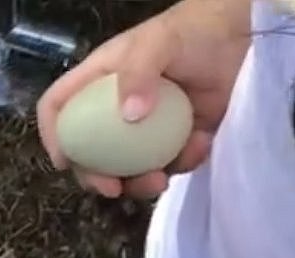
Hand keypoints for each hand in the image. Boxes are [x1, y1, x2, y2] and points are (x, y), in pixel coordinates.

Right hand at [36, 0, 248, 197]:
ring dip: (139, 183)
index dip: (53, 134)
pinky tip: (200, 145)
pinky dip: (183, 163)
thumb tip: (128, 118)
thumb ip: (138, 74)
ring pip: (128, 168)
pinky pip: (172, 164)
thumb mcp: (157, 42)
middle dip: (95, 176)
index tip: (65, 161)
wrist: (241, 36)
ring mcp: (147, 128)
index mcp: (98, 82)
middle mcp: (116, 108)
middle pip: (88, 150)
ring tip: (159, 181)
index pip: (59, 107)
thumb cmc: (191, 31)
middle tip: (112, 189)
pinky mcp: (178, 139)